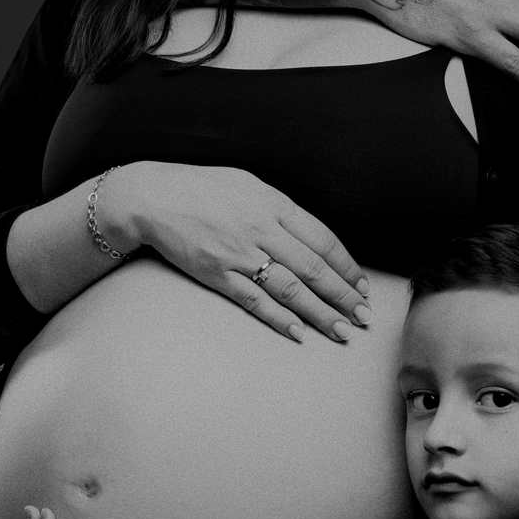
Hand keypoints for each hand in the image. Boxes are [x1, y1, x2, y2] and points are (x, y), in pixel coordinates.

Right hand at [104, 161, 370, 341]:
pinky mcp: (218, 275)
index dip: (347, 267)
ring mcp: (240, 254)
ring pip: (291, 289)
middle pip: (314, 269)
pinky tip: (299, 333)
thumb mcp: (248, 185)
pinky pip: (255, 301)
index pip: (323, 240)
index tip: (362, 286)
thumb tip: (309, 235)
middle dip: (344, 296)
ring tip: (342, 331)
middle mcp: (262, 229)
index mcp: (274, 205)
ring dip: (320, 313)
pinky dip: (280, 319)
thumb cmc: (202, 188)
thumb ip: (279, 209)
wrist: (153, 197)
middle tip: (365, 317)